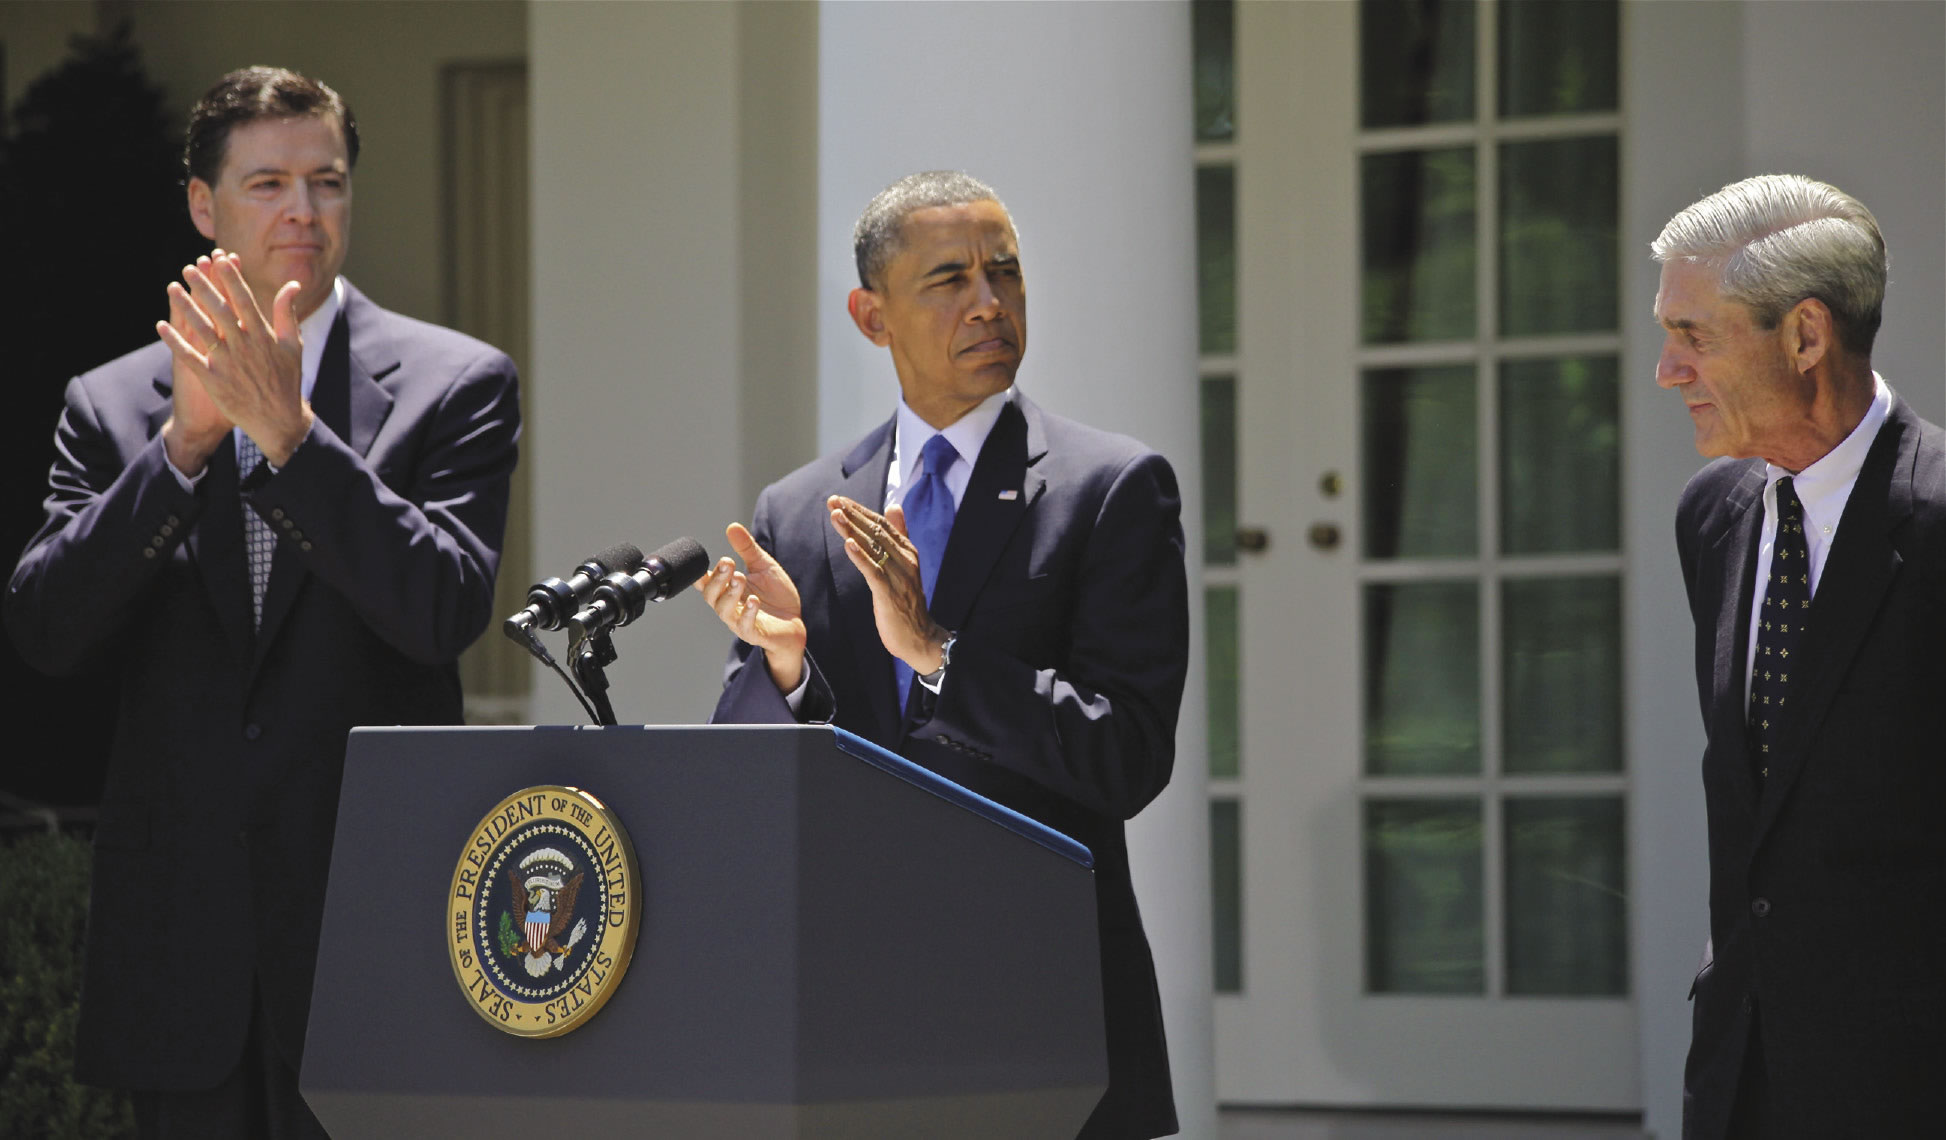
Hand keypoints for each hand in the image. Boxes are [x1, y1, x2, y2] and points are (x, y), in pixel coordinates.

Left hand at [156, 251, 312, 465]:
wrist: (278, 420)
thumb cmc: (287, 380)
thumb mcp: (292, 345)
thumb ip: (287, 313)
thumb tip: (292, 285)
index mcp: (263, 335)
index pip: (244, 300)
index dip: (231, 278)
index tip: (221, 259)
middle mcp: (244, 346)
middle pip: (219, 309)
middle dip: (203, 286)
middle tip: (189, 268)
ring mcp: (227, 362)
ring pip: (202, 328)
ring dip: (185, 307)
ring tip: (172, 288)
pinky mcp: (213, 379)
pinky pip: (190, 356)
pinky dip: (175, 341)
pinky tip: (162, 326)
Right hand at [695, 522, 807, 690]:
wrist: (795, 622)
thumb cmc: (776, 596)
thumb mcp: (763, 566)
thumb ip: (747, 549)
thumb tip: (732, 526)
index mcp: (727, 590)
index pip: (707, 582)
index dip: (701, 573)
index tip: (707, 560)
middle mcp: (729, 606)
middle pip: (711, 595)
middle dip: (717, 578)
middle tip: (728, 562)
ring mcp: (739, 621)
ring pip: (724, 611)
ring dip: (730, 594)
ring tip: (740, 578)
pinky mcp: (754, 633)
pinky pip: (745, 626)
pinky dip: (748, 613)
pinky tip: (754, 600)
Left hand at [828, 496, 947, 672]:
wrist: (919, 638)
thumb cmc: (907, 602)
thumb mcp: (904, 564)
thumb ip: (899, 535)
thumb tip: (893, 506)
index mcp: (907, 551)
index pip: (882, 524)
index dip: (860, 510)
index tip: (840, 499)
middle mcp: (905, 560)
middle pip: (876, 531)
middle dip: (853, 515)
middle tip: (832, 501)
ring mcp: (898, 577)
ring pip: (873, 548)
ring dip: (852, 530)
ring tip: (835, 515)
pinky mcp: (890, 594)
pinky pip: (873, 572)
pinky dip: (860, 557)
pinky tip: (848, 545)